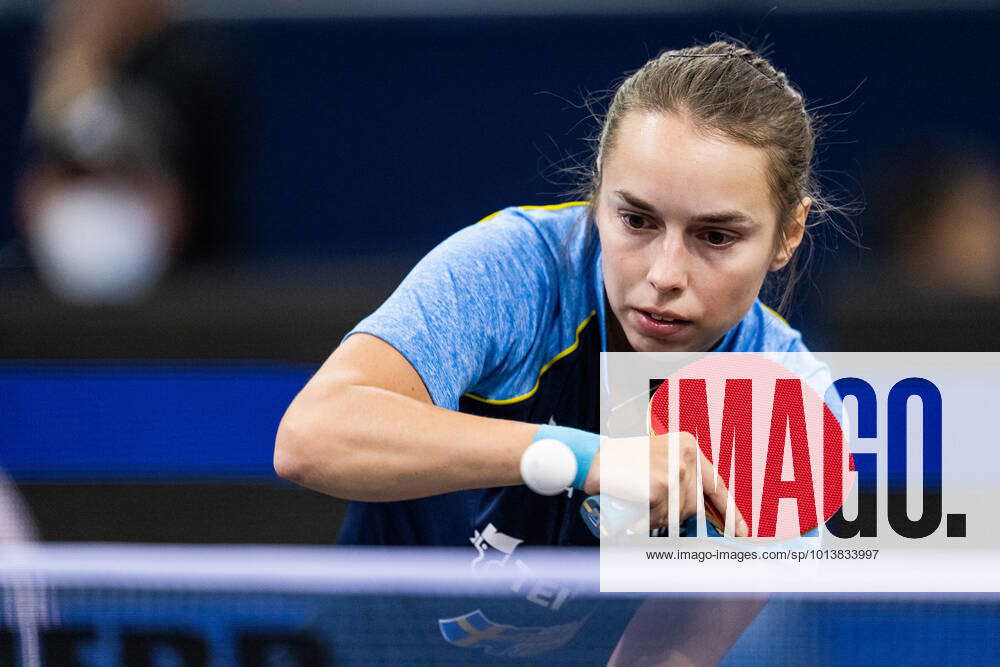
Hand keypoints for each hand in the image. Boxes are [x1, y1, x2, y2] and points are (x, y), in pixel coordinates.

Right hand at [584, 432, 747, 536]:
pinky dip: (649, 521)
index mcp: (688, 446)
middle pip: (693, 504)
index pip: (715, 484)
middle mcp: (686, 456)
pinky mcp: (662, 487)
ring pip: (678, 514)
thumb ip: (678, 474)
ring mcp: (675, 471)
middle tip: (651, 508)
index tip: (742, 531)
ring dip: (659, 519)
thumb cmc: (621, 463)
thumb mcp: (656, 459)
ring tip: (639, 504)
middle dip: (674, 515)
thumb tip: (700, 510)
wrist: (592, 460)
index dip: (729, 511)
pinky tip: (637, 510)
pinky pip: (662, 517)